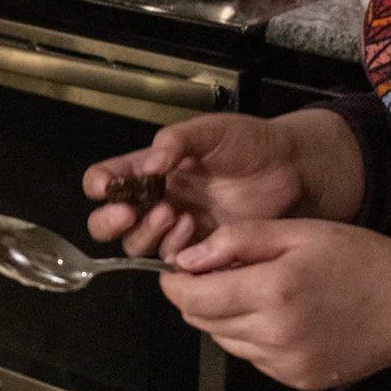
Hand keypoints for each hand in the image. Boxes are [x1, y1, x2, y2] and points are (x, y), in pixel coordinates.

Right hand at [83, 113, 317, 259]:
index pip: (107, 178)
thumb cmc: (251, 143)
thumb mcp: (211, 130)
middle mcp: (156, 199)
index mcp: (151, 168)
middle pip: (109, 222)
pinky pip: (171, 260)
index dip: (99, 184)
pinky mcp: (199, 249)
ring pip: (136, 245)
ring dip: (147, 233)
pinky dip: (175, 248)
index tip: (106, 187)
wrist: (291, 170)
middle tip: (128, 213)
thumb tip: (150, 163)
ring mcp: (176, 227)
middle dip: (109, 221)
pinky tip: (193, 229)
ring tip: (172, 214)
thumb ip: (176, 141)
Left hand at [159, 218, 390, 390]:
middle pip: (202, 321)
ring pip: (224, 340)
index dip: (175, 281)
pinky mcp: (296, 380)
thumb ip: (237, 241)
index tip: (177, 268)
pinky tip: (282, 314)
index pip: (192, 297)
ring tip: (259, 289)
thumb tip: (186, 259)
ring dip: (225, 316)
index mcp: (272, 291)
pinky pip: (253, 357)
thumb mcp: (299, 232)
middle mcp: (274, 335)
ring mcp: (285, 364)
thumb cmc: (362, 260)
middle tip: (221, 271)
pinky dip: (253, 336)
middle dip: (198, 296)